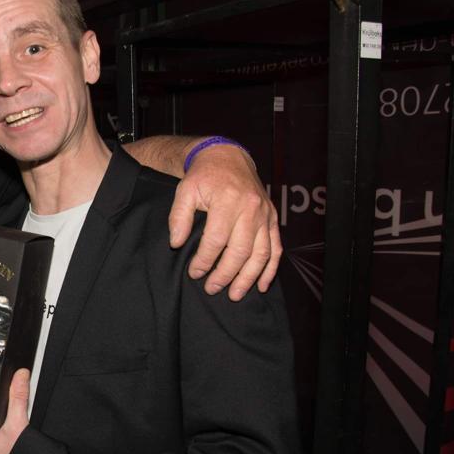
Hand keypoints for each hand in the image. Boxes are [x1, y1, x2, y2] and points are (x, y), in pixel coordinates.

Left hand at [168, 144, 280, 299]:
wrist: (227, 158)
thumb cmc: (204, 176)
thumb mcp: (185, 190)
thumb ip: (179, 217)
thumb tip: (176, 243)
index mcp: (228, 200)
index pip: (216, 239)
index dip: (205, 260)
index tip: (194, 272)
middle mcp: (251, 209)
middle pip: (240, 250)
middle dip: (225, 274)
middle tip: (211, 288)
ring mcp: (265, 215)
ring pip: (261, 253)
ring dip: (248, 278)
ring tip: (235, 295)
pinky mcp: (272, 219)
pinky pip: (276, 248)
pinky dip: (270, 269)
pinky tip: (261, 285)